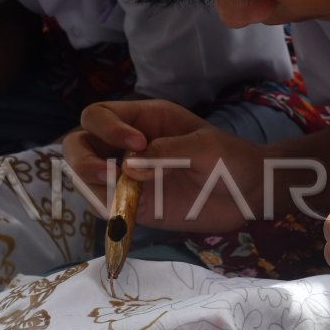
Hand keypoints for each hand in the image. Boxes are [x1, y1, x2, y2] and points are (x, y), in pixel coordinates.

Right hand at [62, 99, 268, 230]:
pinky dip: (106, 210)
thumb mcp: (205, 148)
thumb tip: (129, 167)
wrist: (250, 194)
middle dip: (83, 159)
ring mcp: (129, 177)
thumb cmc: (231, 159)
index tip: (136, 145)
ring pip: (85, 178)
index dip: (107, 128)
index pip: (99, 115)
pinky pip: (105, 206)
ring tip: (118, 196)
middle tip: (108, 174)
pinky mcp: (136, 205)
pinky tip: (124, 214)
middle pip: (79, 144)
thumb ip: (168, 153)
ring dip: (91, 187)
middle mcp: (127, 147)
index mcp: (143, 120)